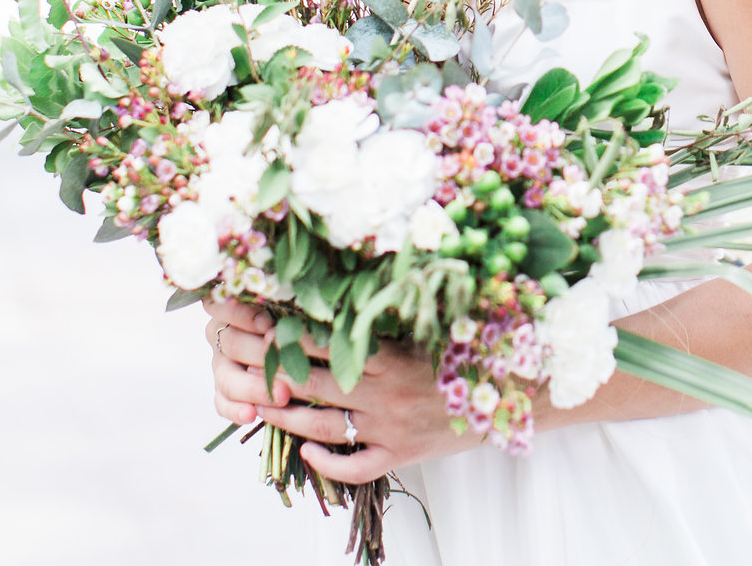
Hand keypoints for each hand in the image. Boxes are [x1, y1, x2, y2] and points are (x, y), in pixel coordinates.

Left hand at [203, 299, 471, 482]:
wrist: (515, 389)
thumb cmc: (468, 347)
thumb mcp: (428, 322)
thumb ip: (387, 312)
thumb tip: (343, 287)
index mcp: (390, 352)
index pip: (323, 342)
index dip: (285, 335)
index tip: (255, 324)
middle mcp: (386, 390)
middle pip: (312, 384)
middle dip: (269, 374)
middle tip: (235, 364)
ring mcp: (392, 426)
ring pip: (324, 426)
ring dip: (285, 418)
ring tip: (258, 409)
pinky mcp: (402, 454)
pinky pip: (357, 465)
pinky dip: (327, 462)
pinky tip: (306, 452)